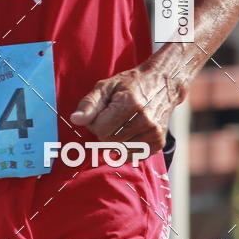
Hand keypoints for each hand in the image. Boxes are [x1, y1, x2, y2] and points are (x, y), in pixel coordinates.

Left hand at [70, 61, 186, 156]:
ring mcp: (154, 132)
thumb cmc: (130, 84)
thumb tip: (75, 120)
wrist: (162, 83)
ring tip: (122, 122)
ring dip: (116, 139)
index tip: (101, 112)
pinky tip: (131, 132)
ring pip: (119, 150)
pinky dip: (127, 147)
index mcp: (130, 103)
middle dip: (104, 131)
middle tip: (112, 116)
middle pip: (108, 141)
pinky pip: (132, 155)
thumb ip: (89, 104)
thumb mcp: (106, 86)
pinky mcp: (159, 142)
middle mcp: (145, 119)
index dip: (95, 122)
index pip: (100, 129)